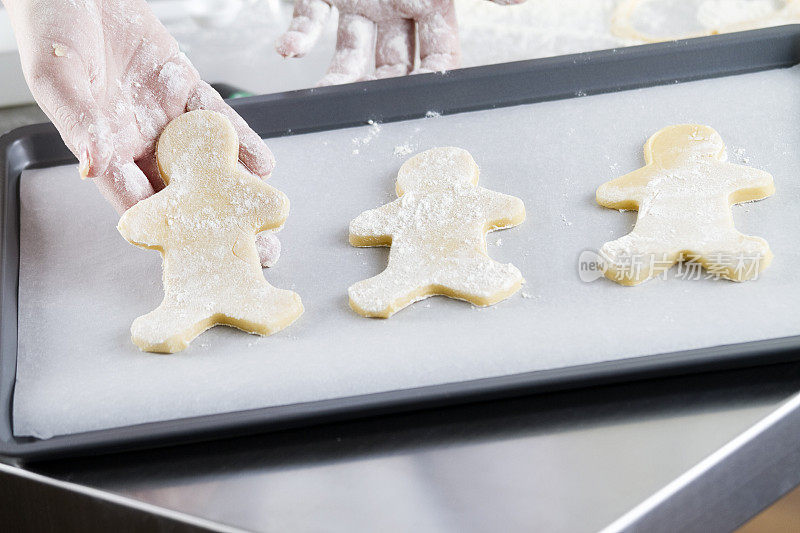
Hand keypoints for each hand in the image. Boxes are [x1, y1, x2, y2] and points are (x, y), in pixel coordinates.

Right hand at [5, 0, 280, 266]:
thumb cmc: (50, 25)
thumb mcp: (59, 78)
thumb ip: (81, 125)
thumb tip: (96, 168)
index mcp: (101, 146)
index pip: (137, 199)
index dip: (170, 230)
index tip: (197, 257)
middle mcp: (136, 138)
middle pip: (182, 191)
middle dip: (217, 222)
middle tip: (250, 251)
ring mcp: (165, 115)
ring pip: (206, 161)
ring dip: (237, 189)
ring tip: (265, 215)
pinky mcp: (185, 88)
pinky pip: (217, 120)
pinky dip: (239, 140)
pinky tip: (261, 164)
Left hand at [276, 0, 524, 85]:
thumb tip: (522, 0)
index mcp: (431, 3)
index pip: (439, 53)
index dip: (434, 78)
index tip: (424, 102)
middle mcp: (395, 9)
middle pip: (394, 64)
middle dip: (384, 88)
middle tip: (371, 112)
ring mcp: (359, 3)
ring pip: (350, 53)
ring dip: (339, 77)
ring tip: (327, 98)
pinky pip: (309, 19)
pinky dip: (298, 36)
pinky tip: (289, 51)